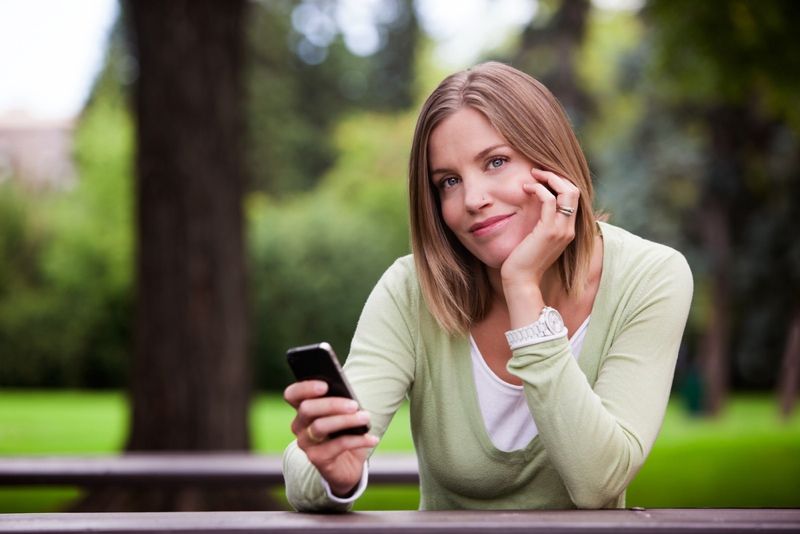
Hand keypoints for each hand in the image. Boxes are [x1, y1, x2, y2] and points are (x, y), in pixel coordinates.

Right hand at [284, 380, 378, 495]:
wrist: (347, 464)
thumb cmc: (344, 432)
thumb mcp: (343, 414)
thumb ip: (341, 402)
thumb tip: (350, 398)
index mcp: (303, 409)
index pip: (292, 394)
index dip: (305, 388)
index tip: (325, 385)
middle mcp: (299, 425)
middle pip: (307, 409)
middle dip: (332, 404)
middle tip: (354, 405)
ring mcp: (306, 443)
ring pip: (320, 427)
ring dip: (346, 421)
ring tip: (365, 418)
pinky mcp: (317, 458)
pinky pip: (337, 446)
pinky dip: (357, 440)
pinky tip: (372, 439)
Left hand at [501, 168, 579, 292]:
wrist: (522, 281)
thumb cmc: (524, 261)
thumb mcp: (536, 239)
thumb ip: (541, 223)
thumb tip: (533, 204)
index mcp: (568, 230)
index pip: (574, 197)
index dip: (561, 182)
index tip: (543, 176)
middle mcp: (569, 228)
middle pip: (575, 190)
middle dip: (557, 175)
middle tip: (537, 171)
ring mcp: (561, 230)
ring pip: (567, 192)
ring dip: (548, 178)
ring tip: (532, 175)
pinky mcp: (548, 231)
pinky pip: (550, 200)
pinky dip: (539, 189)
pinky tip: (526, 188)